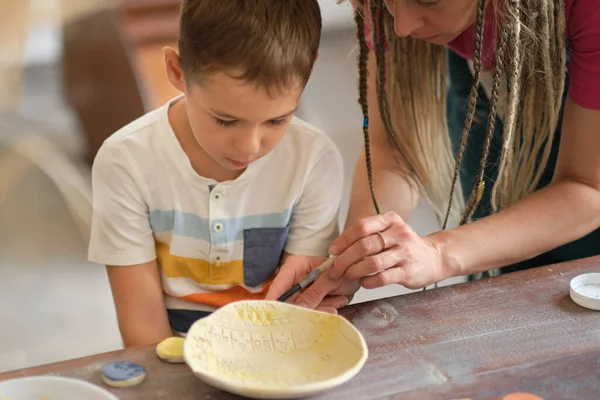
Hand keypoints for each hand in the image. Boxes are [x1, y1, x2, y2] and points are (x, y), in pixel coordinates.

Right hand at [265, 254, 358, 313]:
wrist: (353, 275)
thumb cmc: (342, 270)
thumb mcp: (330, 279)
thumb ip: (315, 293)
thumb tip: (301, 308)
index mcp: (295, 266)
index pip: (279, 283)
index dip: (275, 298)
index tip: (274, 312)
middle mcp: (293, 279)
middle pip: (288, 301)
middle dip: (306, 308)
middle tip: (326, 308)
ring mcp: (299, 293)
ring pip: (300, 309)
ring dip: (321, 308)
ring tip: (337, 299)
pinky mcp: (307, 303)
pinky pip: (310, 312)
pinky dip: (325, 310)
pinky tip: (338, 300)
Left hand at [327, 211, 446, 289]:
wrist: (433, 258)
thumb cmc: (403, 246)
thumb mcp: (389, 231)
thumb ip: (367, 236)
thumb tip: (337, 249)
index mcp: (390, 220)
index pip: (361, 227)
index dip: (344, 239)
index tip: (333, 251)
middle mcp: (399, 234)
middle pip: (364, 245)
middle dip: (345, 258)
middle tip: (335, 269)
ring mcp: (405, 253)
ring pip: (373, 262)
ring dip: (354, 271)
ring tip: (347, 276)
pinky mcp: (409, 271)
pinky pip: (383, 278)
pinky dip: (369, 281)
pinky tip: (363, 283)